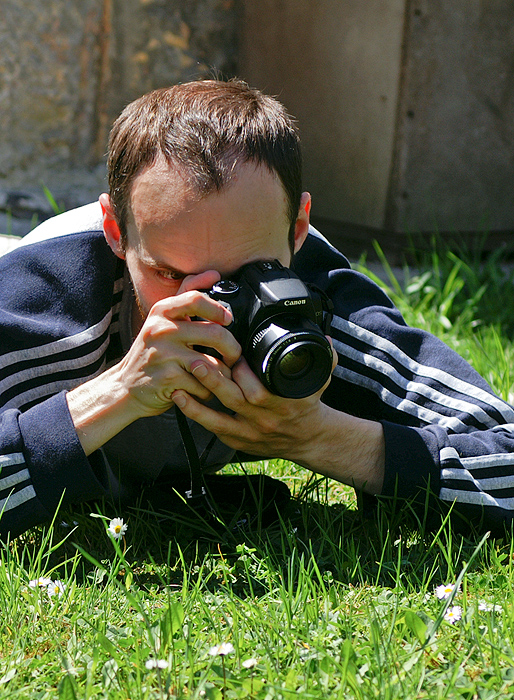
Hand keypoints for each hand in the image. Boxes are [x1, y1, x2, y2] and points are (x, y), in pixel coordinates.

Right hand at [66, 270, 241, 455]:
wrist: (124, 387)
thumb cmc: (151, 353)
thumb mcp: (162, 321)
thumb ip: (187, 296)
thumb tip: (213, 274)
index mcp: (162, 312)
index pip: (196, 299)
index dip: (218, 310)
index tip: (228, 320)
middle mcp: (161, 330)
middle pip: (215, 334)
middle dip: (233, 349)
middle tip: (234, 356)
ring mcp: (164, 355)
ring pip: (212, 364)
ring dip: (223, 374)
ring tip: (222, 376)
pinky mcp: (168, 379)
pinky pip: (202, 385)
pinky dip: (207, 391)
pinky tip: (201, 390)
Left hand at [171, 348, 384, 493]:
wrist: (309, 440)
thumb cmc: (308, 405)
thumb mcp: (321, 381)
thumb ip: (325, 358)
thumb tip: (323, 337)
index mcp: (283, 402)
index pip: (260, 386)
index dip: (244, 370)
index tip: (231, 352)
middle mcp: (264, 418)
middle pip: (237, 400)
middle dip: (216, 381)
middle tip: (196, 361)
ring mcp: (249, 432)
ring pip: (220, 418)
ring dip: (199, 400)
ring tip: (181, 383)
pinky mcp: (238, 441)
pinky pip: (213, 429)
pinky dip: (196, 415)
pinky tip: (180, 400)